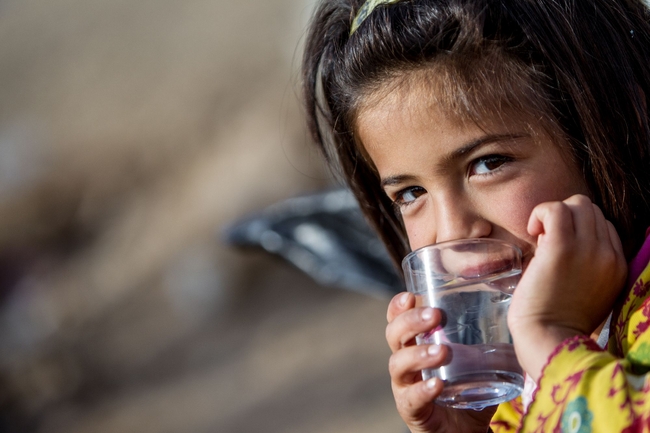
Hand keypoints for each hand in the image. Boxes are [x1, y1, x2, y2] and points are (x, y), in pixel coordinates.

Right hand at [386, 292, 495, 432]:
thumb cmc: (467, 389)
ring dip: (418, 354)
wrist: (465, 430)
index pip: (398, 318)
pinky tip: (436, 384)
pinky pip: (410, 398)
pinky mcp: (412, 410)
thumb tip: (523, 316)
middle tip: (435, 315)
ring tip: (442, 352)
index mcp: (416, 344)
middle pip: (393, 335)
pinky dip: (423, 390)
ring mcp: (405, 386)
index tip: (411, 295)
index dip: (399, 306)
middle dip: (411, 322)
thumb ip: (490, 341)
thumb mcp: (477, 361)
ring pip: (398, 364)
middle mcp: (405, 362)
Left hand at [508, 194, 626, 380]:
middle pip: (592, 211)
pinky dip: (540, 213)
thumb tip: (554, 238)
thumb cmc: (557, 322)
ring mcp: (588, 249)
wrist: (548, 340)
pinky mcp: (561, 248)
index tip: (559, 251)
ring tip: (538, 236)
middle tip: (547, 242)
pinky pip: (554, 209)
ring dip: (553, 213)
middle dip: (567, 219)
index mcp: (618, 267)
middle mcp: (609, 255)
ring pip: (577, 204)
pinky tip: (531, 231)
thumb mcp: (588, 293)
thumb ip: (585, 266)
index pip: (605, 227)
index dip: (579, 231)